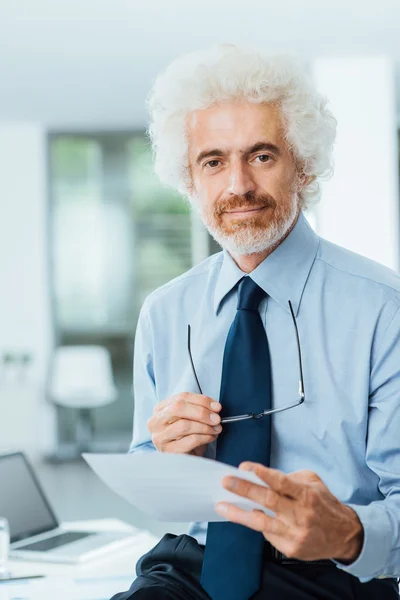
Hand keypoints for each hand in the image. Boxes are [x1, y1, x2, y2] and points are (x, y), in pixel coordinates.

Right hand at [147, 392, 221, 455]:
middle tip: (216, 418)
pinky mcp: (167, 451)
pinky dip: (204, 437)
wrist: (185, 461)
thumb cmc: (188, 437)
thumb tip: (215, 407)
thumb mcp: (191, 419)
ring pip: (184, 425)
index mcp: (160, 409)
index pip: (181, 397)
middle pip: (178, 408)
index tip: (216, 406)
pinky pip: (189, 440)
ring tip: (216, 429)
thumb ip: (199, 409)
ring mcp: (159, 437)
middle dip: (201, 412)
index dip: (201, 400)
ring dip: (205, 427)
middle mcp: (156, 422)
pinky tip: (211, 437)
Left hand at [216, 463, 363, 562]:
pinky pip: (268, 534)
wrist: (344, 535)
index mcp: (307, 495)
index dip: (262, 474)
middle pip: (268, 501)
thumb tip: (264, 477)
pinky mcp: (291, 549)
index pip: (282, 482)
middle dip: (244, 490)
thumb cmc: (324, 504)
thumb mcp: (313, 483)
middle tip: (226, 482)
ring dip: (238, 513)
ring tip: (221, 505)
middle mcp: (301, 515)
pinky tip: (245, 516)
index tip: (244, 467)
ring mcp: (295, 534)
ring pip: (261, 523)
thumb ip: (290, 478)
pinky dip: (256, 524)